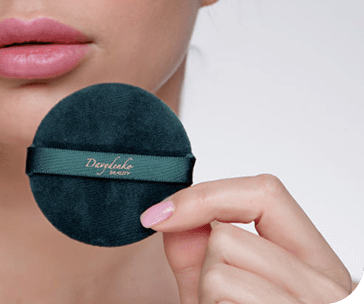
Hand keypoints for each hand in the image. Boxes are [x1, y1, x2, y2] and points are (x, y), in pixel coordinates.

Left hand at [140, 175, 354, 303]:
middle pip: (226, 238)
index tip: (159, 215)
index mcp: (318, 263)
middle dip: (202, 271)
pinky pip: (220, 299)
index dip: (205, 195)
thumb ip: (195, 249)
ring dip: (204, 299)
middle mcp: (328, 288)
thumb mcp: (218, 292)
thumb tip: (172, 217)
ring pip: (219, 271)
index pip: (266, 193)